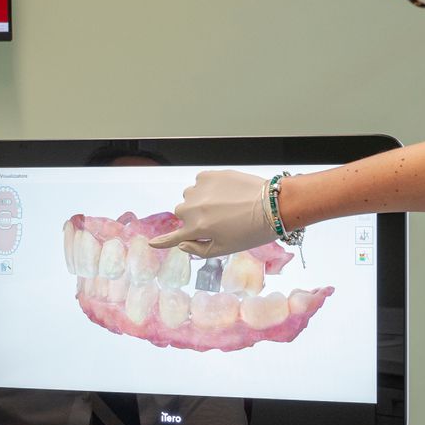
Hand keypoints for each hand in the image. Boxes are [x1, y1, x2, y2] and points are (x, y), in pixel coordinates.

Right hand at [146, 169, 276, 257]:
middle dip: (193, 217)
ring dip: (200, 200)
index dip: (162, 241)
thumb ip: (199, 249)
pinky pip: (200, 182)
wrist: (272, 205)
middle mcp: (194, 208)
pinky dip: (207, 187)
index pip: (173, 237)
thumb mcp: (224, 248)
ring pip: (190, 196)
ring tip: (223, 205)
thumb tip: (182, 244)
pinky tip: (225, 192)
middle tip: (215, 220)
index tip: (152, 242)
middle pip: (181, 213)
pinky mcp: (209, 175)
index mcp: (197, 229)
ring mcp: (200, 190)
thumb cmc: (251, 231)